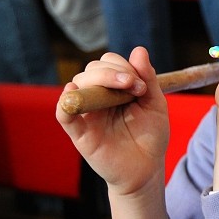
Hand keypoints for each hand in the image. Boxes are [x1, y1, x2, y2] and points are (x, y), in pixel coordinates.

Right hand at [56, 47, 168, 198]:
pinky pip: (64, 112)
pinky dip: (67, 101)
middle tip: (134, 86)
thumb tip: (139, 50)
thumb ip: (148, 78)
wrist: (146, 168)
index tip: (142, 85)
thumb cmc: (150, 136)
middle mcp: (98, 97)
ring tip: (122, 91)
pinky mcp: (79, 131)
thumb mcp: (155, 105)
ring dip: (98, 79)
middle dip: (113, 71)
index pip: (109, 63)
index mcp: (115, 88)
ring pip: (78, 84)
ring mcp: (87, 112)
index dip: (124, 66)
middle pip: (92, 69)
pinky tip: (76, 93)